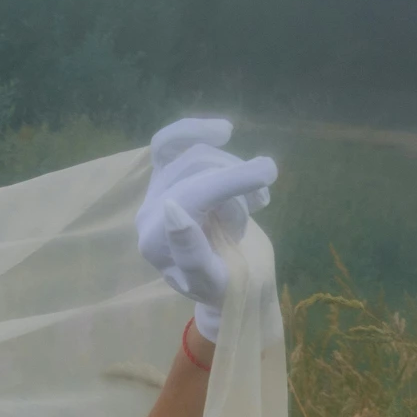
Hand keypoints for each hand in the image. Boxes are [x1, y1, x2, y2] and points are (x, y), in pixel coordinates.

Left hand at [136, 116, 276, 341]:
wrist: (227, 280)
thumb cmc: (223, 286)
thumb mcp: (215, 281)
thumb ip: (192, 253)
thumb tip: (172, 209)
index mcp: (156, 242)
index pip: (191, 198)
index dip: (230, 182)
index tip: (267, 172)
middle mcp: (149, 213)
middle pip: (196, 171)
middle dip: (237, 181)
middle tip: (262, 203)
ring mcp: (156, 191)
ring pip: (196, 154)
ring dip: (234, 169)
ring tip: (255, 198)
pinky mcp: (166, 175)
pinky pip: (168, 142)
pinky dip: (194, 130)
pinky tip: (224, 131)